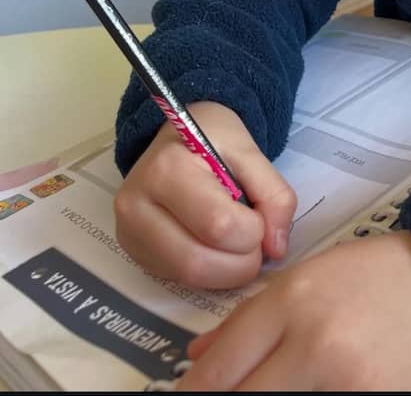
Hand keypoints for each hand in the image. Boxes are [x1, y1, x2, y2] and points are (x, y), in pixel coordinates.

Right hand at [114, 102, 296, 288]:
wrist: (174, 136)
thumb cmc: (212, 138)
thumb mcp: (249, 150)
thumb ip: (273, 194)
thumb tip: (276, 248)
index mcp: (168, 169)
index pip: (218, 225)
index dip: (254, 231)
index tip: (261, 216)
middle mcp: (137, 204)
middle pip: (197, 261)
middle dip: (241, 262)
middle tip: (256, 242)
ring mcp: (129, 232)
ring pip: (186, 277)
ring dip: (226, 273)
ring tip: (239, 246)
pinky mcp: (132, 251)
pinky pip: (176, 278)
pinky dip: (208, 274)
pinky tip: (216, 248)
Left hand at [175, 231, 410, 390]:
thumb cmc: (387, 274)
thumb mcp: (314, 274)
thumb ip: (256, 315)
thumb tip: (203, 358)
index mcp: (295, 299)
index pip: (221, 365)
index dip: (195, 391)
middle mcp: (315, 343)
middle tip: (231, 394)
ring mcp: (346, 382)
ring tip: (288, 383)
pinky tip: (317, 388)